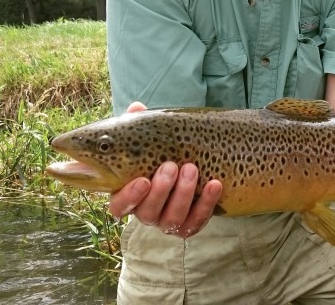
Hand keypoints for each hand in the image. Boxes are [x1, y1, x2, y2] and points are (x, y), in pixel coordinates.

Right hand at [105, 101, 222, 237]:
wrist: (193, 164)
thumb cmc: (162, 152)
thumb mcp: (151, 139)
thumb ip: (139, 126)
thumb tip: (136, 108)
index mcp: (129, 195)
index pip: (118, 206)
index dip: (129, 196)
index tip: (143, 179)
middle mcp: (146, 212)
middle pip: (147, 212)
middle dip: (161, 190)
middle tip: (171, 166)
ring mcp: (167, 221)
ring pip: (172, 218)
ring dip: (183, 193)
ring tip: (192, 168)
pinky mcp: (189, 226)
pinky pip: (197, 221)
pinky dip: (207, 203)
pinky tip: (215, 184)